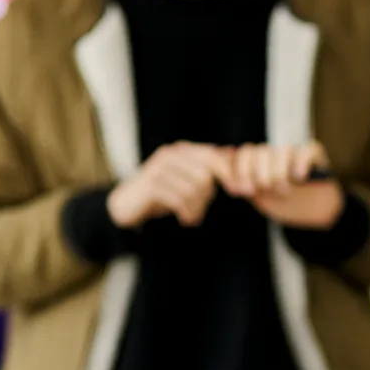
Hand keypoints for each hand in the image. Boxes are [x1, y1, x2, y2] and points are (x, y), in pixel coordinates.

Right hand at [107, 141, 227, 227]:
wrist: (127, 204)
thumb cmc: (161, 192)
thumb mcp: (185, 179)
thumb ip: (207, 169)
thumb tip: (233, 154)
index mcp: (182, 151)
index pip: (213, 156)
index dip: (229, 173)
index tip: (242, 191)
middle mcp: (171, 155)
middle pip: (205, 176)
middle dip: (206, 198)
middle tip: (198, 210)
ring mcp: (159, 168)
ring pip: (194, 189)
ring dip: (196, 208)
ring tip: (190, 216)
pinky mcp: (151, 185)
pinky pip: (180, 200)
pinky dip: (187, 213)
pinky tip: (184, 219)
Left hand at [221, 141, 344, 229]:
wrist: (310, 213)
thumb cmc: (283, 203)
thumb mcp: (259, 196)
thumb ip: (243, 184)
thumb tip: (229, 178)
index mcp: (259, 160)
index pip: (246, 153)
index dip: (242, 171)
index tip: (245, 191)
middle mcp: (276, 153)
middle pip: (262, 152)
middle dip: (261, 175)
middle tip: (266, 190)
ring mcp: (296, 153)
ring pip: (283, 151)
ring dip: (280, 173)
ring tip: (284, 190)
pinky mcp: (315, 156)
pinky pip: (308, 150)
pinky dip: (302, 163)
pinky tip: (299, 177)